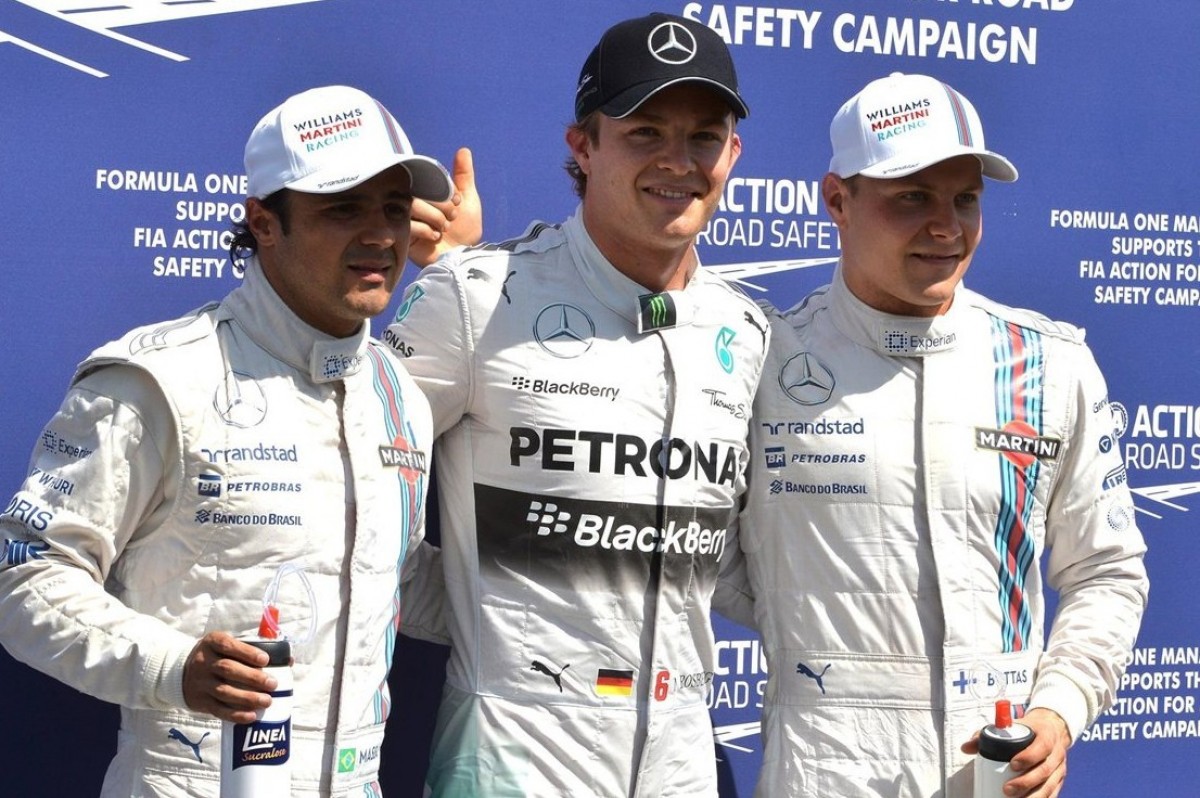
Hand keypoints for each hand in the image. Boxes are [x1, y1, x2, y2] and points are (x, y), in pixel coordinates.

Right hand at [182, 631, 275, 723]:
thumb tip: (288, 660)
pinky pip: (218, 710)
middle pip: (228, 669)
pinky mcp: (201, 701)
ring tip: (267, 701)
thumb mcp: (227, 645)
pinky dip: (236, 715)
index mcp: (212, 643)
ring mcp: (201, 683)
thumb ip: (253, 649)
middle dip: (252, 677)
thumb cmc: (217, 656)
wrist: (180, 672)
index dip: (247, 653)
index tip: (265, 660)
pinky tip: (252, 716)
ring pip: (224, 691)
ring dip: (247, 698)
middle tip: (273, 684)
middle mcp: (204, 662)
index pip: (229, 646)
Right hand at [408, 147, 481, 265]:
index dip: (444, 189)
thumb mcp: (468, 200)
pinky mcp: (401, 235)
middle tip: (453, 216)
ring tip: (445, 228)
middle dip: (441, 204)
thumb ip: (464, 176)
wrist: (462, 257)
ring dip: (435, 217)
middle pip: (418, 190)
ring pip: (413, 205)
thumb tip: (464, 150)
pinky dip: (425, 229)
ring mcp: (405, 218)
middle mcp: (412, 201)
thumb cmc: (465, 231)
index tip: (458, 202)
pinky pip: (407, 224)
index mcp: (426, 191)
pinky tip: (435, 237)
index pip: (427, 177)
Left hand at [961, 708, 1069, 796]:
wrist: (1052, 731)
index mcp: (1046, 736)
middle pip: (1045, 770)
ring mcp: (1060, 769)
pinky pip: (1053, 793)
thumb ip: (987, 735)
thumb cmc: (1027, 730)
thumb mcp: (1011, 726)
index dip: (1029, 757)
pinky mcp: (1059, 780)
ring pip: (1049, 786)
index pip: (1042, 746)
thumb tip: (965, 748)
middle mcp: (1057, 753)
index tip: (1012, 765)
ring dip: (1033, 796)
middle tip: (1006, 790)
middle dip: (1025, 782)